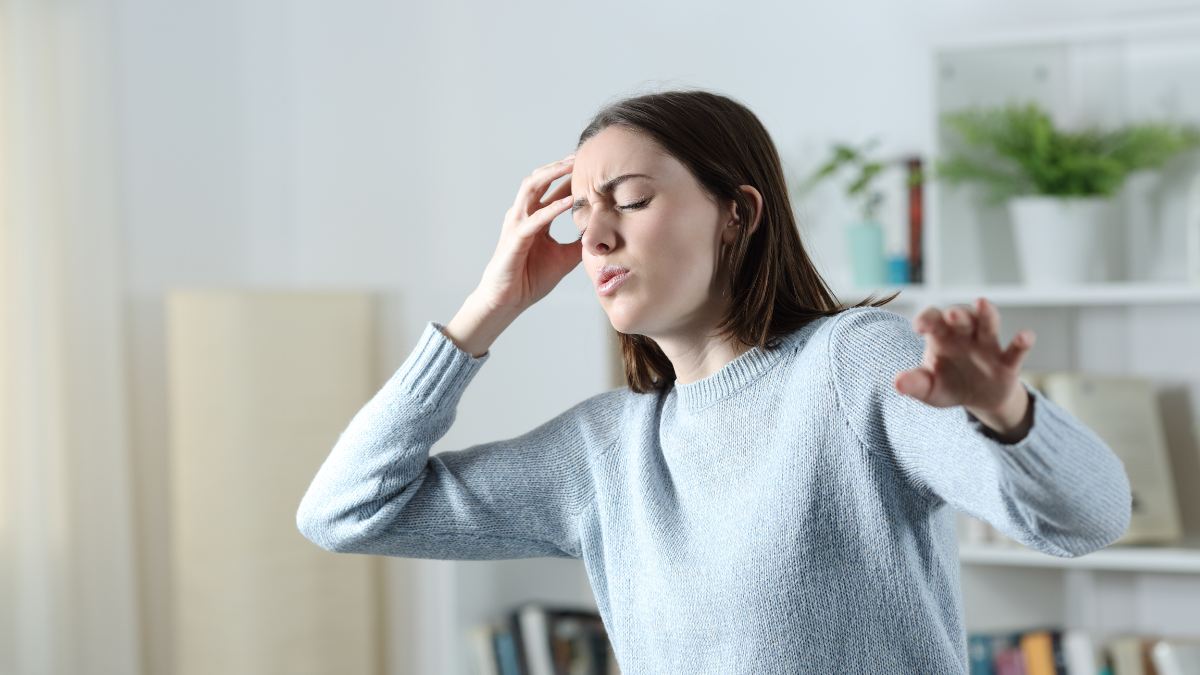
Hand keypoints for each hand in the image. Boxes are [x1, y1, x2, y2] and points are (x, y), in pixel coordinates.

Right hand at [443, 155, 579, 355]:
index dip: (570, 177)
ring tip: (572, 166)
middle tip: (582, 155)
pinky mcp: (514, 239)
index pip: (552, 189)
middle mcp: (523, 215)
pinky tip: (568, 202)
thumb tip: (603, 236)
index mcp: (535, 218)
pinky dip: (551, 209)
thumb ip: (580, 243)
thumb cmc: (530, 279)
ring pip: (531, 188)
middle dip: (560, 166)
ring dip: (552, 175)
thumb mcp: (565, 258)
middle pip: (540, 180)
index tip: (592, 165)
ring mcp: (516, 224)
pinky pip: (534, 219)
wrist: (508, 301)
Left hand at [894, 298, 1036, 440]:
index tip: (919, 327)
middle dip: (957, 315)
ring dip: (986, 314)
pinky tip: (1026, 336)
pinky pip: (1015, 351)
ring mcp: (987, 347)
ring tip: (983, 304)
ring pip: (988, 324)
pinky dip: (1022, 342)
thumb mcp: (929, 389)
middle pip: (962, 317)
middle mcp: (965, 336)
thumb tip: (896, 383)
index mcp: (941, 337)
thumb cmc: (949, 386)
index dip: (926, 319)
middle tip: (952, 315)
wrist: (979, 400)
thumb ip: (915, 384)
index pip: (932, 319)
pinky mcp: (1007, 363)